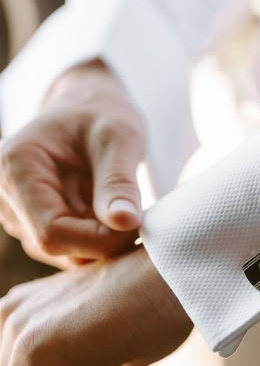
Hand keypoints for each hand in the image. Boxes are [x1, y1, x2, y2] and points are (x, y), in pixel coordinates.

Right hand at [0, 60, 145, 267]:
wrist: (90, 111)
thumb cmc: (102, 115)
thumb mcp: (119, 138)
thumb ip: (119, 181)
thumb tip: (125, 222)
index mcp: (16, 169)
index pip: (51, 232)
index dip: (98, 240)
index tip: (137, 225)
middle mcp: (8, 198)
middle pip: (57, 247)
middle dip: (103, 241)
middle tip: (141, 218)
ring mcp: (20, 216)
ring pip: (66, 253)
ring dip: (103, 242)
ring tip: (127, 209)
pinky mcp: (37, 227)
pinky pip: (71, 250)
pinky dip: (99, 241)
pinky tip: (116, 216)